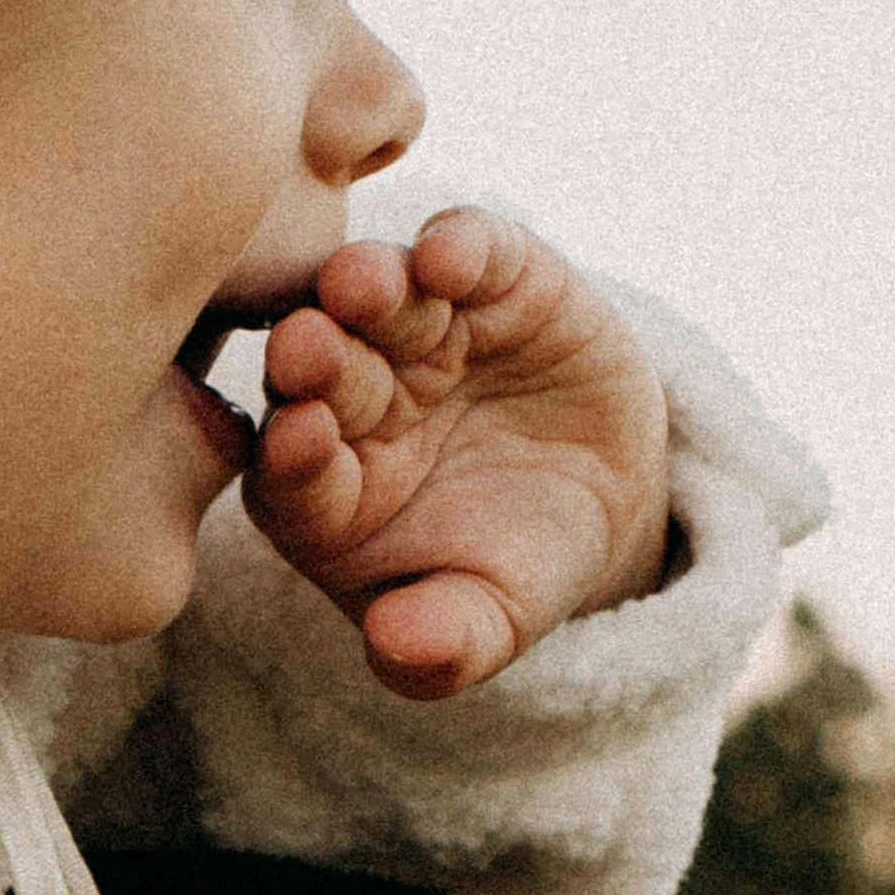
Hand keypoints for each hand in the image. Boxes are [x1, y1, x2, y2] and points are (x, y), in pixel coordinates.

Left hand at [245, 212, 671, 700]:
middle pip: (321, 373)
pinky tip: (455, 253)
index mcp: (323, 486)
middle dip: (315, 360)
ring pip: (380, 297)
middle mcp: (353, 397)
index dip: (294, 460)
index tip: (296, 446)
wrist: (605, 497)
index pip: (290, 473)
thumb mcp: (491, 620)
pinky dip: (461, 246)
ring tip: (365, 285)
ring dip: (369, 285)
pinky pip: (467, 250)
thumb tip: (396, 648)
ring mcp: (417, 331)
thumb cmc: (514, 565)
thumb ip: (441, 644)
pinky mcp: (491, 278)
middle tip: (306, 345)